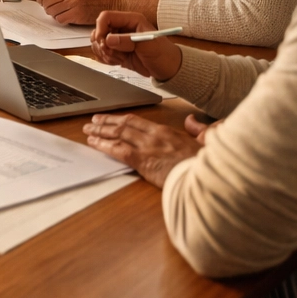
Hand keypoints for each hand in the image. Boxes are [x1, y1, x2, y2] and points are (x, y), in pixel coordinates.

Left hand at [35, 0, 122, 24]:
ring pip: (51, 11)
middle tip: (55, 7)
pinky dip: (62, 19)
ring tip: (63, 11)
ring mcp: (74, 1)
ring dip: (54, 13)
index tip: (42, 1)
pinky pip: (60, 19)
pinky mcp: (78, 14)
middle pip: (45, 1)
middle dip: (47, 7)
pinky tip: (69, 16)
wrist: (114, 0)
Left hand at [82, 113, 203, 186]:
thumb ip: (199, 129)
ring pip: (118, 135)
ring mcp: (148, 147)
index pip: (138, 121)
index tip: (112, 118)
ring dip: (100, 132)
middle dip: (106, 123)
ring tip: (88, 131)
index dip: (121, 119)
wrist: (208, 178)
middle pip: (124, 125)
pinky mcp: (143, 160)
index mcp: (167, 131)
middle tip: (93, 122)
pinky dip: (103, 145)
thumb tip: (192, 120)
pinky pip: (118, 150)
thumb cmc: (206, 164)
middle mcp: (154, 136)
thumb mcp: (207, 141)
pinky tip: (93, 143)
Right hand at [90, 10, 183, 80]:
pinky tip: (119, 62)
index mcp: (131, 20)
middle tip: (113, 53)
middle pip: (99, 30)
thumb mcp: (148, 46)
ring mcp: (118, 40)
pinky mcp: (116, 51)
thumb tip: (108, 39)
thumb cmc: (163, 54)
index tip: (103, 42)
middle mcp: (122, 28)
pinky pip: (101, 53)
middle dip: (103, 44)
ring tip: (120, 58)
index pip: (106, 17)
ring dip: (105, 53)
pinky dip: (106, 59)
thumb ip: (128, 40)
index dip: (101, 28)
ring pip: (98, 43)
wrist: (166, 69)